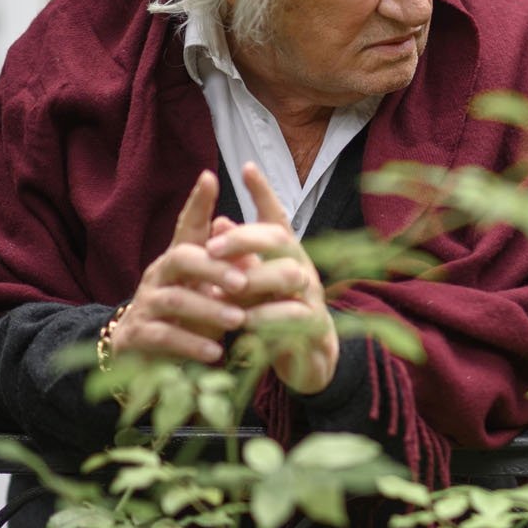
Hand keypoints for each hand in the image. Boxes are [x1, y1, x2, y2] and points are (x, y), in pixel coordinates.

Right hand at [113, 170, 248, 364]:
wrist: (144, 358)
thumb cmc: (189, 318)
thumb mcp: (212, 292)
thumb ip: (231, 270)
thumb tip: (252, 245)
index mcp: (179, 260)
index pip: (186, 227)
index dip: (196, 203)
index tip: (209, 177)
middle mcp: (159, 275)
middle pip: (181, 258)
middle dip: (214, 268)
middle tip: (243, 282)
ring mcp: (145, 304)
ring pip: (174, 299)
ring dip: (208, 308)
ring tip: (237, 320)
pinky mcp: (136, 335)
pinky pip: (162, 335)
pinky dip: (190, 343)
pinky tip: (215, 352)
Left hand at [204, 162, 339, 394]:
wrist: (308, 360)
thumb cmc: (275, 316)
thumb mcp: (251, 285)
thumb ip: (238, 259)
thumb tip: (216, 221)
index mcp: (285, 255)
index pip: (277, 217)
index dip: (263, 192)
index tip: (246, 167)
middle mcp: (302, 268)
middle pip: (281, 239)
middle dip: (245, 239)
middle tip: (212, 248)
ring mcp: (313, 296)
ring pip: (289, 275)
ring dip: (254, 280)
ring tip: (225, 291)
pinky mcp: (315, 326)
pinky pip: (294, 316)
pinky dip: (266, 317)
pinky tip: (245, 322)